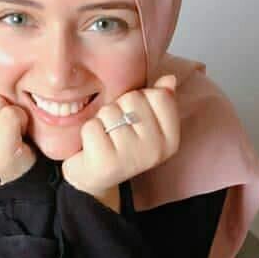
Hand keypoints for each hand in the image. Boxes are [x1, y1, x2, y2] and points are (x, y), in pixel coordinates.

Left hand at [61, 75, 179, 198]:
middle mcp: (155, 150)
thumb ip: (158, 100)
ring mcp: (132, 157)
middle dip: (118, 108)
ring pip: (110, 111)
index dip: (140, 99)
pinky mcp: (106, 162)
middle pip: (133, 99)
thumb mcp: (143, 122)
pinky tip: (93, 147)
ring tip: (104, 138)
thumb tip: (169, 79)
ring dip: (101, 120)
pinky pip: (92, 126)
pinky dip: (88, 132)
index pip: (159, 96)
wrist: (95, 178)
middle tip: (116, 130)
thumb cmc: (119, 144)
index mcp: (170, 139)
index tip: (135, 116)